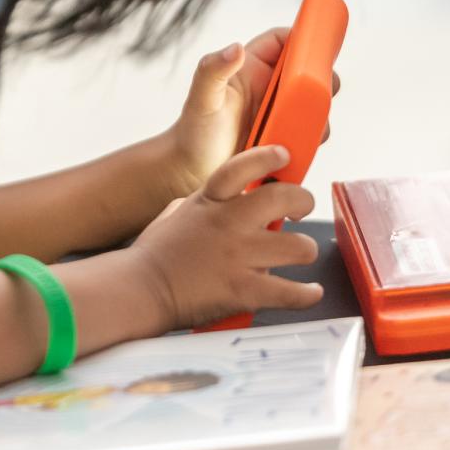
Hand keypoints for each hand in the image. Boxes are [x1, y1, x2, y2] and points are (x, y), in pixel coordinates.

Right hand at [130, 145, 322, 330]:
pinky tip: (309, 291)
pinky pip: (292, 292)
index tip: (283, 155)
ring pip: (299, 247)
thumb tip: (224, 204)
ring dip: (305, 251)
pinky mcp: (244, 289)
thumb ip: (206, 204)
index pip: (244, 166)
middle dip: (303, 201)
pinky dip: (306, 294)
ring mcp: (238, 256)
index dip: (269, 157)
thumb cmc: (154, 253)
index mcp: (210, 200)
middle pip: (285, 198)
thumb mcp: (177, 213)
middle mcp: (228, 223)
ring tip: (300, 254)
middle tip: (301, 209)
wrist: (140, 289)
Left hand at [161, 27, 338, 196]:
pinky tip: (300, 146)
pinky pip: (309, 130)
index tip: (319, 49)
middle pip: (307, 70)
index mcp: (251, 67)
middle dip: (321, 78)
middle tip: (322, 93)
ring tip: (304, 126)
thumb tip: (235, 48)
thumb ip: (212, 70)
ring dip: (318, 112)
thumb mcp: (201, 99)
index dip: (303, 37)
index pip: (283, 40)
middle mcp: (269, 85)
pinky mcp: (286, 135)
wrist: (194, 171)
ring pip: (313, 102)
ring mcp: (279, 111)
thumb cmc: (194, 130)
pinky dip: (312, 136)